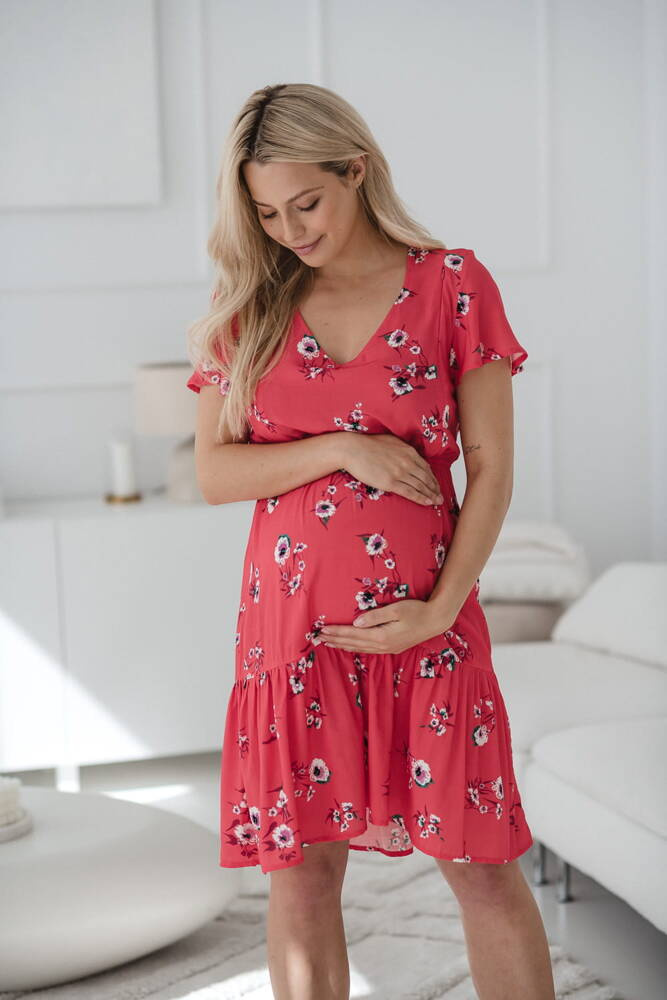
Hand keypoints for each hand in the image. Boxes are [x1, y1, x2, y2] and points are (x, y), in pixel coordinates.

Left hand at [318, 599, 455, 654]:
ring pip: (359, 649)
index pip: (352, 634)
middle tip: (318, 638)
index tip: (321, 630)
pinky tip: (350, 646)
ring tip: (329, 644)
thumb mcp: (395, 609)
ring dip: (343, 645)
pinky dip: (355, 648)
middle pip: (353, 643)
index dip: (336, 632)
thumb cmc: (416, 611)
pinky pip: (368, 650)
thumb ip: (375, 616)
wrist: (436, 621)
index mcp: (381, 636)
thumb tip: (356, 623)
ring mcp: (387, 649)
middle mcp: (382, 646)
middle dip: (335, 640)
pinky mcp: (392, 648)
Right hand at [338, 432, 443, 506]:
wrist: (353, 449)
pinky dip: (421, 498)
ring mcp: (400, 472)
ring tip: (437, 501)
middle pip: (426, 478)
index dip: (433, 478)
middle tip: (440, 496)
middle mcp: (407, 462)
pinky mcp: (390, 482)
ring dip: (431, 495)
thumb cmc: (368, 444)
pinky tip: (427, 502)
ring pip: (421, 486)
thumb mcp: (392, 441)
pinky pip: (410, 492)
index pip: (426, 467)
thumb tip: (408, 454)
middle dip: (435, 488)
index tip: (436, 484)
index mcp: (409, 451)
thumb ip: (403, 449)